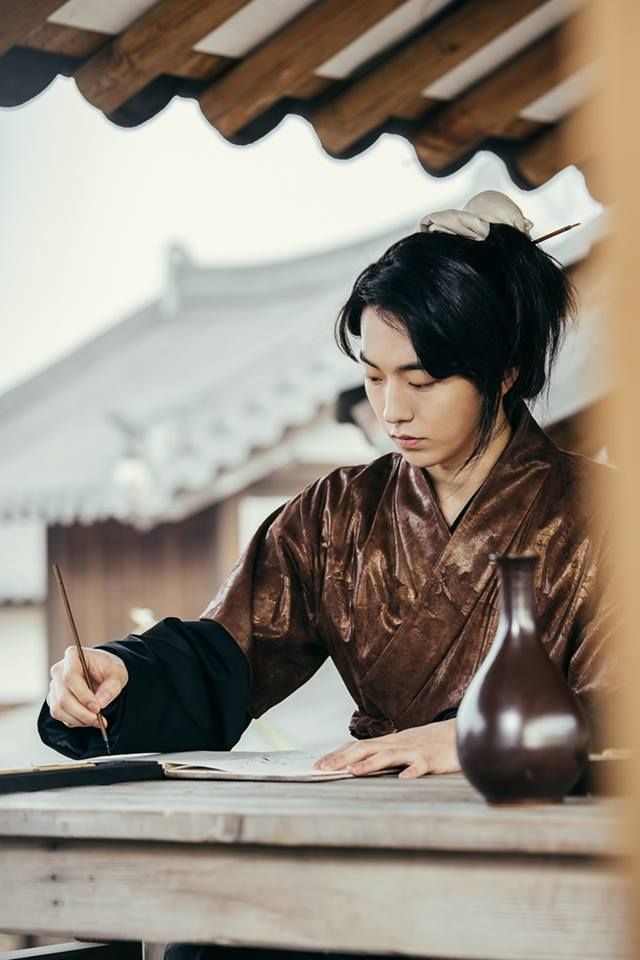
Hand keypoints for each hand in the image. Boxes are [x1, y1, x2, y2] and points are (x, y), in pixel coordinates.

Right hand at [47, 646, 128, 728]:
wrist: (102, 672)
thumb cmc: (108, 669)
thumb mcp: (118, 673)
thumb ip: (112, 687)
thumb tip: (101, 702)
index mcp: (73, 656)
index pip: (70, 677)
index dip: (83, 695)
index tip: (97, 707)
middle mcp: (59, 670)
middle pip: (63, 697)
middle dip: (82, 713)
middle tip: (98, 719)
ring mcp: (54, 685)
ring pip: (58, 709)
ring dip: (78, 719)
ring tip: (96, 720)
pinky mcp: (54, 698)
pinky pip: (59, 714)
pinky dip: (74, 721)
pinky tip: (88, 718)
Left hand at [313, 720, 459, 778]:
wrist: (460, 732)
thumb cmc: (428, 743)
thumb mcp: (403, 747)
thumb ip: (384, 754)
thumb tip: (359, 764)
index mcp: (388, 742)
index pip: (358, 746)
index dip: (337, 755)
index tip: (317, 765)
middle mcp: (397, 743)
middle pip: (365, 748)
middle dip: (342, 758)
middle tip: (323, 768)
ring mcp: (414, 750)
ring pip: (389, 756)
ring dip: (370, 764)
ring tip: (352, 772)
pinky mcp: (432, 759)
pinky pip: (421, 766)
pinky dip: (412, 771)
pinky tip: (404, 779)